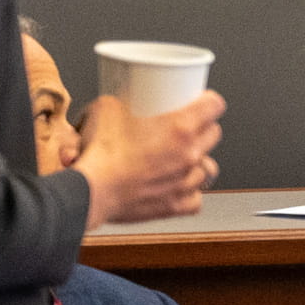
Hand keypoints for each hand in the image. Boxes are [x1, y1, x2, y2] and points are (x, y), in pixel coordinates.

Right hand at [76, 91, 223, 227]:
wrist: (89, 191)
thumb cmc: (99, 152)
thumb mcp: (107, 107)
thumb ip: (121, 101)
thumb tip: (121, 99)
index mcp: (180, 127)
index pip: (214, 105)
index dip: (209, 100)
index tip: (202, 100)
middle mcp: (189, 155)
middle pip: (214, 134)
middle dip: (204, 127)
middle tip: (187, 126)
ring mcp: (184, 182)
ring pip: (208, 167)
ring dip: (197, 161)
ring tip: (183, 157)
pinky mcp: (174, 206)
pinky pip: (196, 199)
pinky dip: (190, 193)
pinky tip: (180, 186)